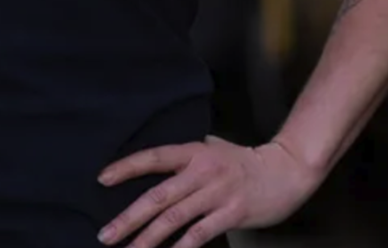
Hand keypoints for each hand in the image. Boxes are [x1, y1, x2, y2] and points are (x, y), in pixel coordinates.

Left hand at [96, 136, 320, 247]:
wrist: (285, 170)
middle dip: (128, 218)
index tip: (102, 179)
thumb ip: (187, 158)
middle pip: (158, 196)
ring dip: (148, 238)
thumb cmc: (244, 161)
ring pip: (174, 219)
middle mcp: (201, 171)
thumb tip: (160, 164)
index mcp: (193, 152)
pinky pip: (200, 234)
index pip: (153, 158)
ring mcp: (216, 194)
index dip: (127, 168)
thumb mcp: (213, 148)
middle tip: (105, 234)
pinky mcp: (231, 214)